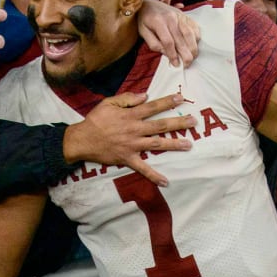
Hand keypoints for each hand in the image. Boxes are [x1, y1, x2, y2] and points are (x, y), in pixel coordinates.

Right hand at [62, 92, 198, 186]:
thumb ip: (127, 98)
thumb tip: (145, 96)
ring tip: (189, 144)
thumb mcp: (108, 103)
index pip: (152, 107)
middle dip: (178, 123)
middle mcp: (134, 129)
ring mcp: (132, 145)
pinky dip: (154, 175)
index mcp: (130, 115)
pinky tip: (166, 181)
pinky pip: (143, 168)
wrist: (82, 140)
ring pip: (157, 144)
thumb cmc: (95, 120)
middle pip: (160, 125)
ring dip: (174, 144)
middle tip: (194, 122)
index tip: (181, 99)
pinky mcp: (128, 159)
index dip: (167, 102)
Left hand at [138, 0, 200, 67]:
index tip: (176, 64)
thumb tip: (165, 52)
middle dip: (185, 54)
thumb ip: (153, 43)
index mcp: (158, 22)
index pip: (168, 42)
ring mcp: (179, 15)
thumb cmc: (144, 19)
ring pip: (189, 33)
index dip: (173, 54)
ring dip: (193, 47)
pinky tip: (195, 44)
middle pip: (181, 39)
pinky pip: (194, 26)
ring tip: (193, 57)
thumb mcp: (143, 32)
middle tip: (187, 64)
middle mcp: (171, 18)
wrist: (147, 3)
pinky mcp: (184, 15)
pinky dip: (196, 36)